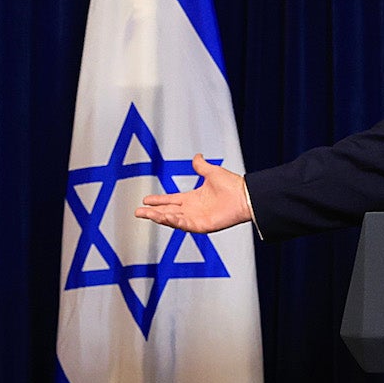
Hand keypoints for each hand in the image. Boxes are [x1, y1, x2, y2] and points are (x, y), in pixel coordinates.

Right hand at [135, 154, 250, 233]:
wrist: (245, 195)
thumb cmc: (233, 185)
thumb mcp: (212, 172)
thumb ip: (201, 166)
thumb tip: (197, 156)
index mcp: (193, 198)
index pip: (170, 200)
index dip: (158, 200)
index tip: (145, 199)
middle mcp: (192, 210)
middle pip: (167, 212)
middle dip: (152, 212)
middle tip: (138, 212)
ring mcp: (197, 219)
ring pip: (173, 220)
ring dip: (160, 217)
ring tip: (147, 214)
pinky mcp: (202, 225)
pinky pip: (185, 225)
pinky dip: (175, 222)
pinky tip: (165, 217)